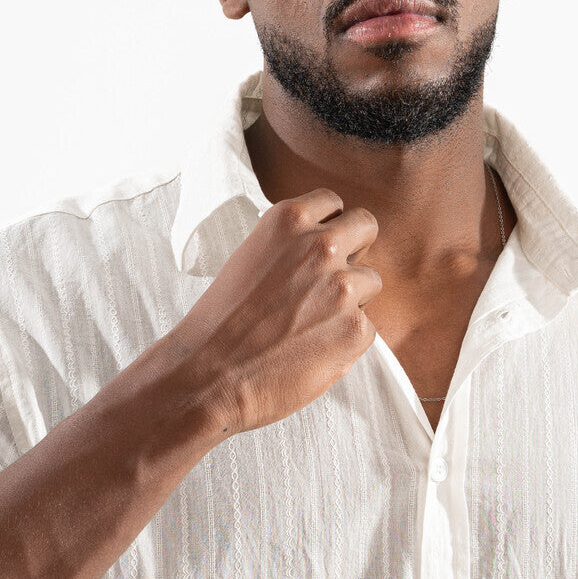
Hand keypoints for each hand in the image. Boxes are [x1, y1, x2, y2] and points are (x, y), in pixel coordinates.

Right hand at [166, 188, 382, 436]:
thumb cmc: (220, 323)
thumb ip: (289, 247)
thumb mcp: (249, 258)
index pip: (332, 203)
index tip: (319, 246)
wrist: (207, 375)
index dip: (328, 226)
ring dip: (351, 299)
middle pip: (367, 226)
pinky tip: (311, 351)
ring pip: (370, 281)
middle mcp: (320, 245)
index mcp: (288, 220)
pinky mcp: (355, 329)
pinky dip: (345, 340)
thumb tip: (327, 248)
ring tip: (311, 323)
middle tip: (333, 277)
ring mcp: (342, 286)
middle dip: (356, 248)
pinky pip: (366, 327)